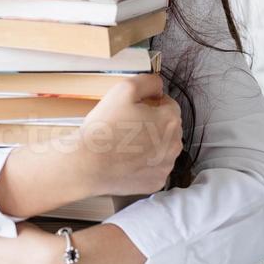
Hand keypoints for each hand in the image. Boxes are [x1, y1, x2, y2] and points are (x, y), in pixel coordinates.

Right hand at [77, 72, 182, 196]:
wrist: (89, 163)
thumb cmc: (106, 127)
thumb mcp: (124, 89)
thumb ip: (148, 81)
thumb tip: (158, 86)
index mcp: (170, 120)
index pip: (168, 104)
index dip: (150, 103)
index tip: (133, 108)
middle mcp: (174, 145)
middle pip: (167, 126)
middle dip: (152, 123)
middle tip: (127, 124)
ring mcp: (165, 166)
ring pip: (162, 147)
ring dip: (150, 142)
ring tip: (125, 142)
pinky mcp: (156, 182)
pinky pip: (155, 167)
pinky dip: (145, 162)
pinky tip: (127, 158)